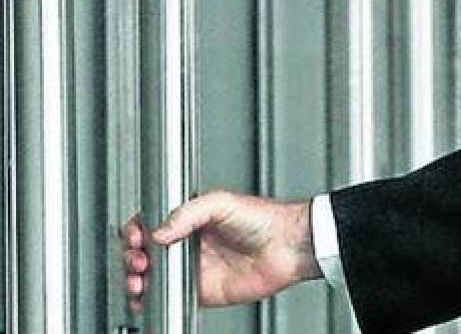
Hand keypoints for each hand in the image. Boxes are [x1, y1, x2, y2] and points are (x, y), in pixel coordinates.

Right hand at [122, 191, 321, 311]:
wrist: (285, 246)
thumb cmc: (263, 219)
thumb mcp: (221, 202)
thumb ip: (188, 213)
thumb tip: (159, 231)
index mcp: (190, 220)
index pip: (151, 224)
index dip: (136, 230)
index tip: (135, 236)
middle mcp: (188, 244)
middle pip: (144, 252)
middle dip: (132, 256)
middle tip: (139, 259)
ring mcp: (193, 267)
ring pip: (151, 276)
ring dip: (135, 279)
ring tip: (139, 279)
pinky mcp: (200, 289)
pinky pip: (169, 297)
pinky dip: (150, 300)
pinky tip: (143, 297)